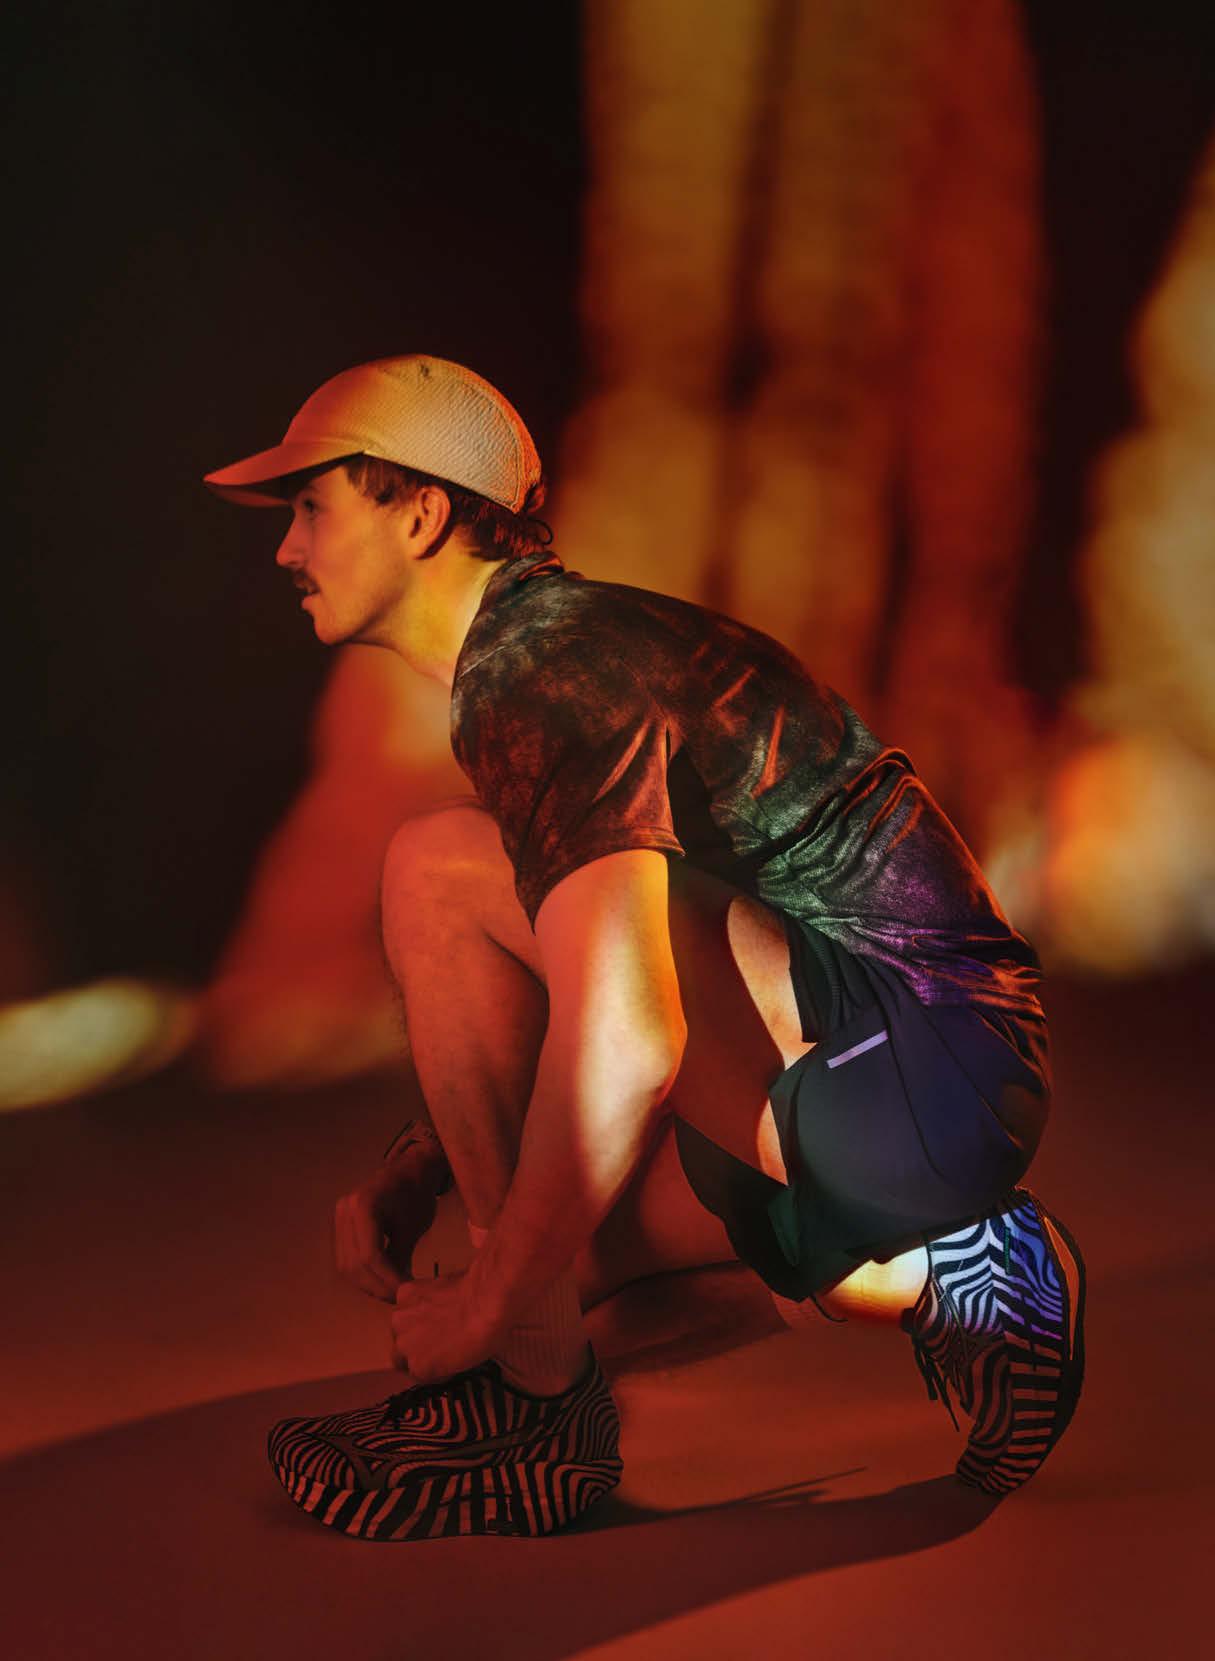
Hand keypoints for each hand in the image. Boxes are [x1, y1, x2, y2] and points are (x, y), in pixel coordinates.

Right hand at [333, 1139, 448, 1302]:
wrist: (408, 1172)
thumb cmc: (415, 1196)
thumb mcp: (411, 1228)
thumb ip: (399, 1259)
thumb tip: (395, 1292)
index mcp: (364, 1205)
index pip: (370, 1255)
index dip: (387, 1279)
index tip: (405, 1293)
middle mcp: (345, 1210)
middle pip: (353, 1264)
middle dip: (376, 1286)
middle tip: (398, 1298)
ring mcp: (339, 1217)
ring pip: (345, 1265)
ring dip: (367, 1284)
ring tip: (390, 1291)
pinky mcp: (339, 1225)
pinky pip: (345, 1257)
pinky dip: (362, 1273)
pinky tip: (381, 1281)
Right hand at [390, 1271, 502, 1383]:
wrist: (485, 1301)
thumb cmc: (484, 1334)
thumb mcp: (465, 1363)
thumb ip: (443, 1364)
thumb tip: (442, 1358)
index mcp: (419, 1369)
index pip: (414, 1371)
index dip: (426, 1362)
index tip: (436, 1355)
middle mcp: (404, 1347)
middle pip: (402, 1350)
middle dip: (416, 1344)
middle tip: (436, 1333)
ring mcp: (401, 1319)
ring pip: (400, 1324)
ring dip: (413, 1321)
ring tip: (436, 1312)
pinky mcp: (405, 1294)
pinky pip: (406, 1299)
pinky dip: (416, 1298)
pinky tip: (434, 1296)